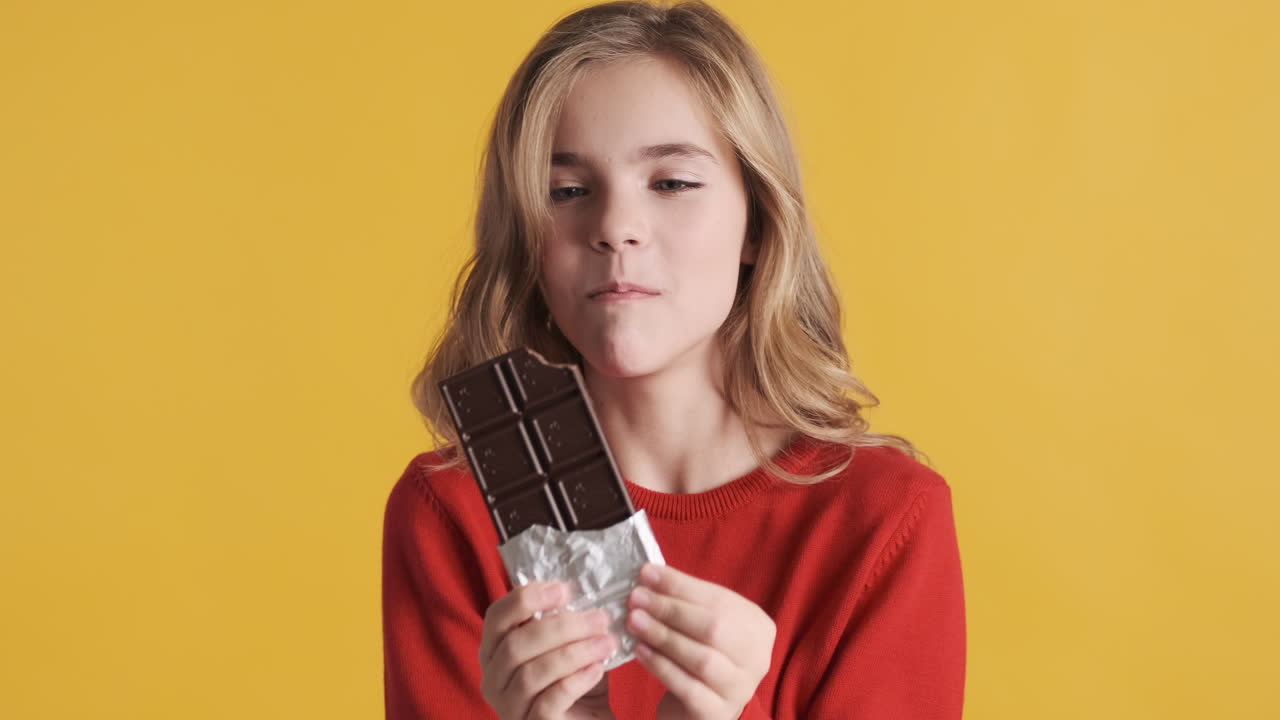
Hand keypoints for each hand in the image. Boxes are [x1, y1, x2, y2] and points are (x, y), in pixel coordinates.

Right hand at [480, 580, 617, 719]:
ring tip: (606, 643)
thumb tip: (589, 590)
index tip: (564, 590)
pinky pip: (547, 702)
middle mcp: (493, 679)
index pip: (496, 617)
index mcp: (496, 651)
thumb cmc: (574, 682)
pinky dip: (575, 682)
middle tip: (599, 618)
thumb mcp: (568, 646)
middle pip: (515, 644)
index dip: (526, 598)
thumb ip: (567, 622)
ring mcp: (509, 707)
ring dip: (574, 653)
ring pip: (531, 673)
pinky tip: (597, 670)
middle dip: (561, 626)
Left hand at [625, 563, 775, 719]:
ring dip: (663, 636)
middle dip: (670, 610)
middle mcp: (757, 658)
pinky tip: (640, 651)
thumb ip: (686, 601)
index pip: (719, 599)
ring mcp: (740, 688)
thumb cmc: (700, 653)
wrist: (702, 705)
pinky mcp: (718, 713)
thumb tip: (649, 576)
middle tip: (636, 598)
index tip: (646, 573)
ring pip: (702, 659)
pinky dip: (661, 666)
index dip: (680, 585)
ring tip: (634, 621)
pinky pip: (688, 687)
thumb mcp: (702, 623)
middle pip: (713, 628)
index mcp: (758, 626)